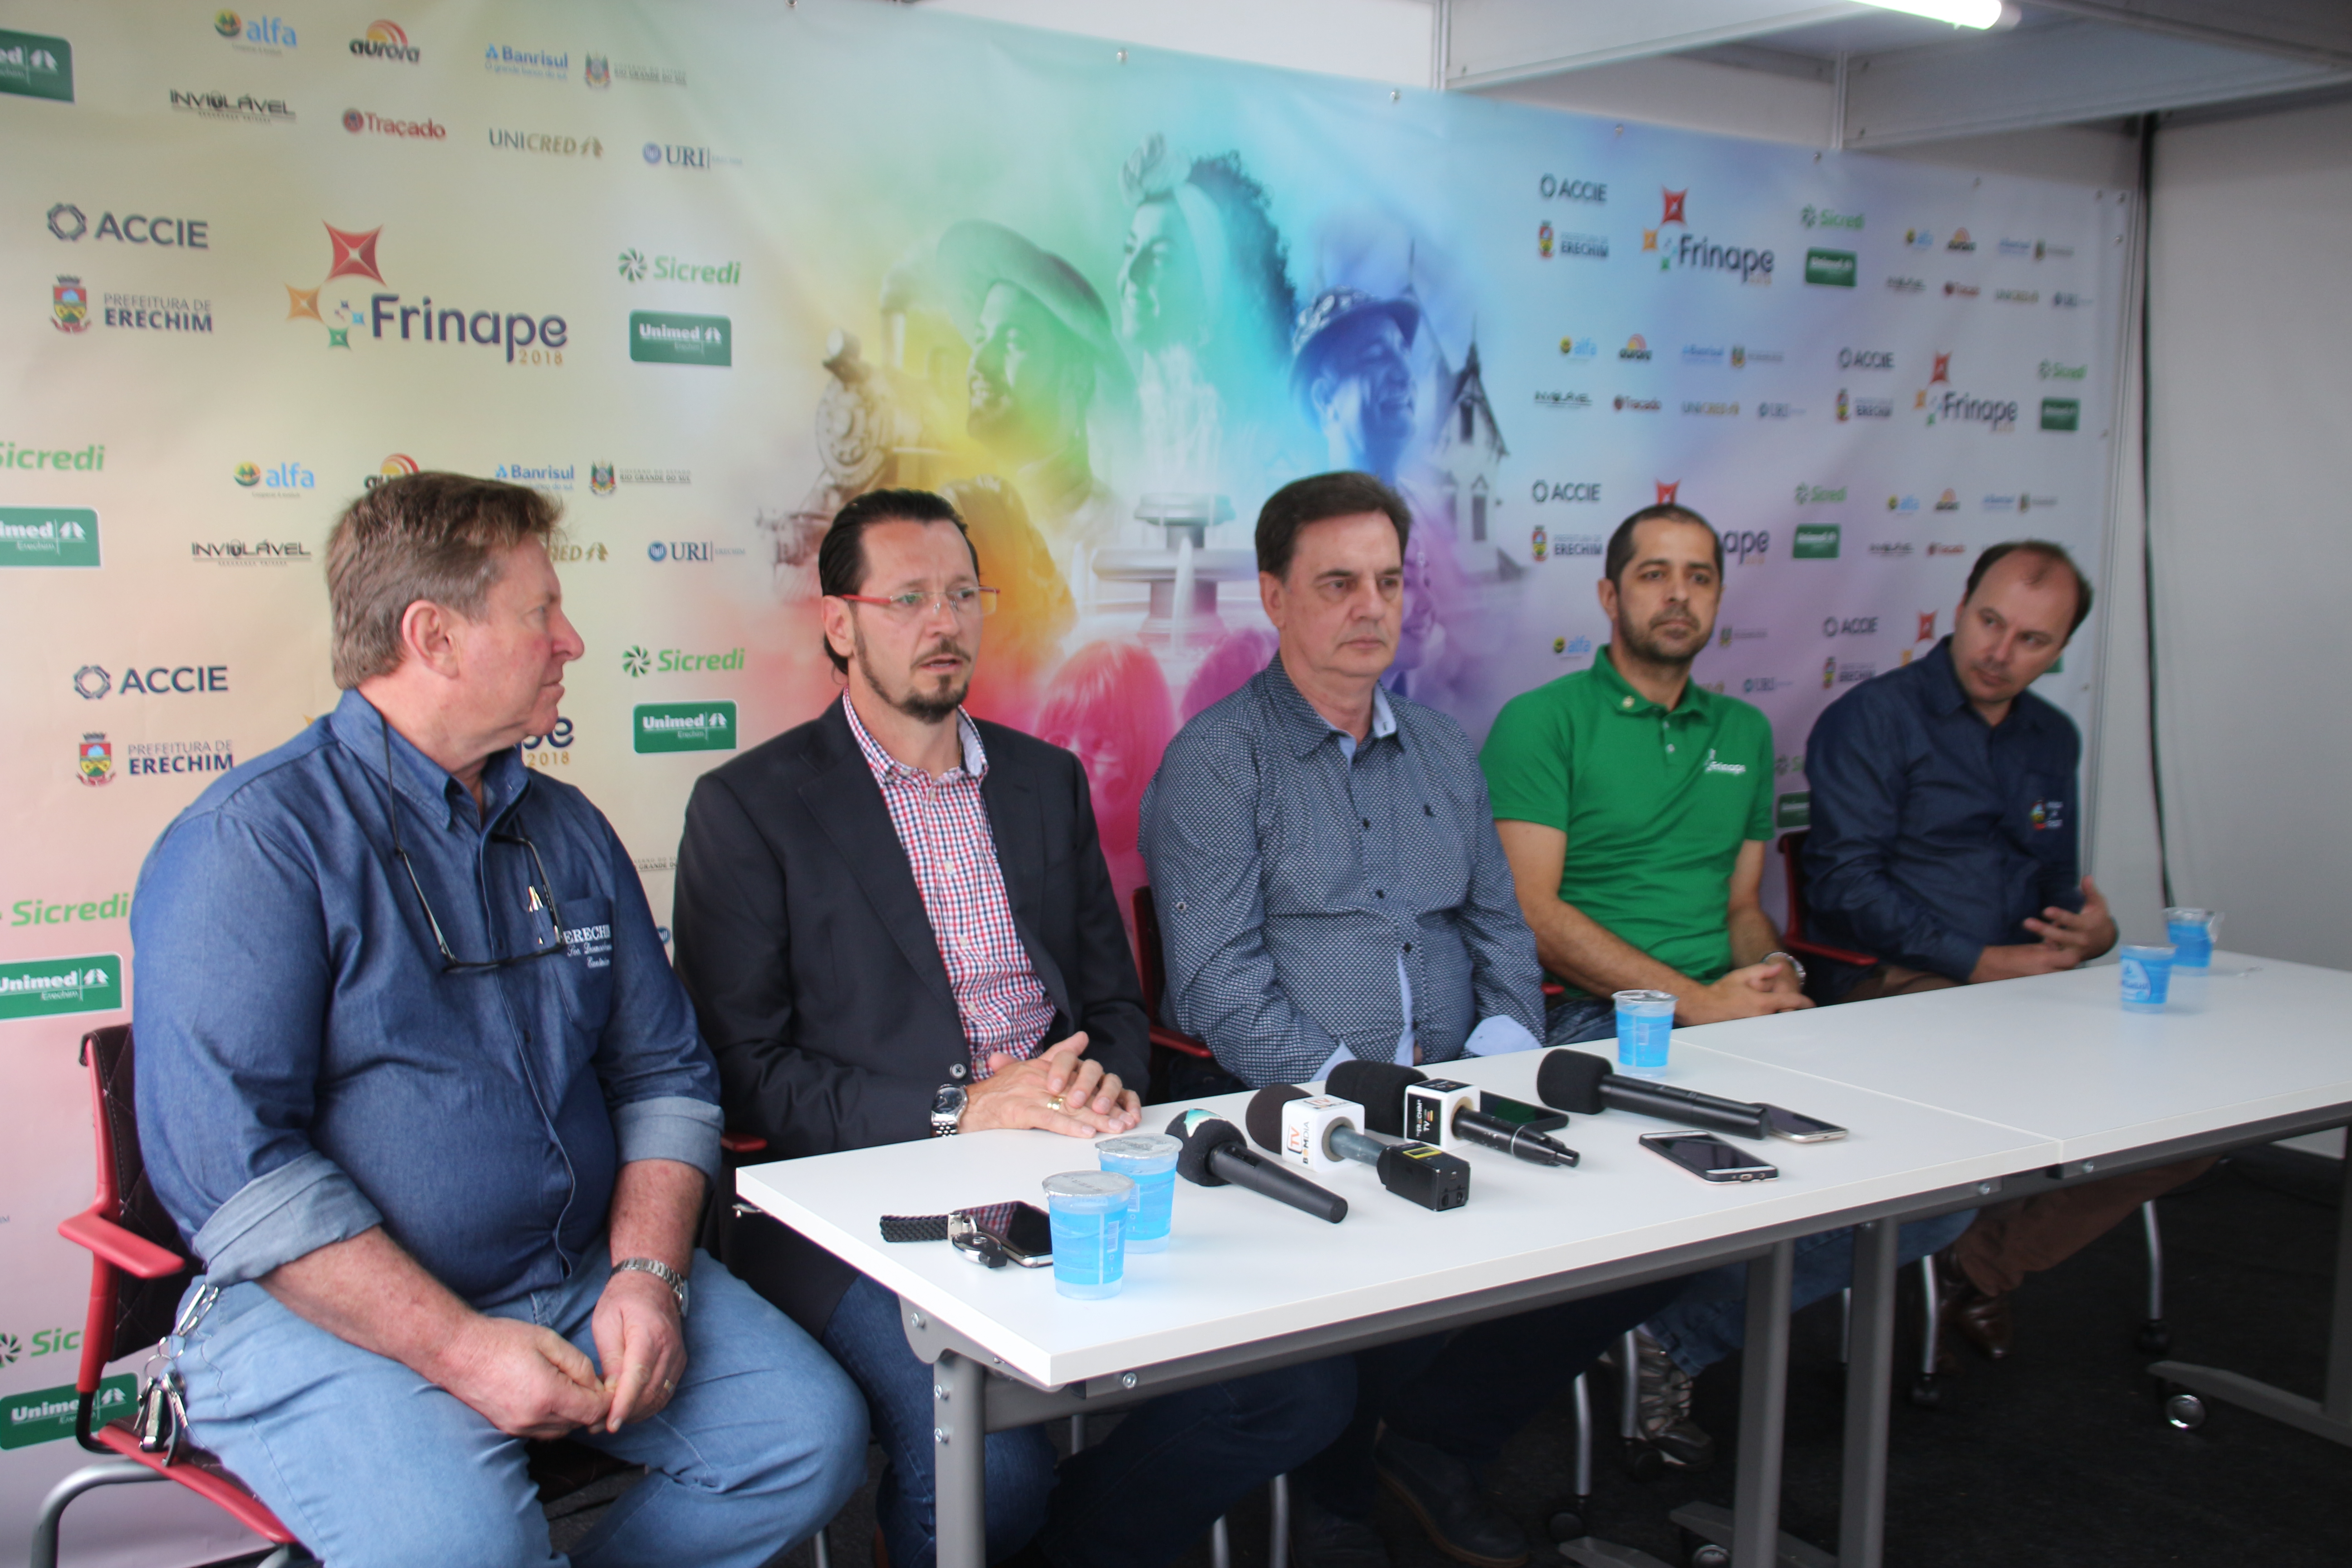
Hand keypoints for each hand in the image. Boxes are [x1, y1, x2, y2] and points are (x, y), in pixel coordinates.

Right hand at [435, 1314, 608, 1439]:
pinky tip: (550, 1395)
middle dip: (591, 1404)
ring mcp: (518, 1428)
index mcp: (547, 1396)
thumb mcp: (549, 1341)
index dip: (607, 1398)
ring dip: (573, 1413)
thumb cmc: (502, 1341)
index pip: (593, 1411)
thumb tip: (596, 1385)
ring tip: (569, 1385)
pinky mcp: (507, 1429)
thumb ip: (579, 1365)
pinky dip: (554, 1418)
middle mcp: (533, 1419)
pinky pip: (543, 1431)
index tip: (608, 1383)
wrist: (457, 1352)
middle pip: (580, 1423)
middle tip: (590, 1380)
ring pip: (562, 1430)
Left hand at [591, 1264, 688, 1431]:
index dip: (624, 1404)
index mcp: (649, 1334)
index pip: (638, 1377)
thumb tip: (611, 1391)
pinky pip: (665, 1393)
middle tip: (595, 1425)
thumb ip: (610, 1357)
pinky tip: (627, 1410)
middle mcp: (669, 1348)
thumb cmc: (623, 1299)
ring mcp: (677, 1357)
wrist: (652, 1283)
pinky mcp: (678, 1363)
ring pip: (659, 1397)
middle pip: (650, 1393)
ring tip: (608, 1420)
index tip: (609, 1424)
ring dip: (635, 1414)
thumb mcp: (606, 1322)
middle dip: (624, 1414)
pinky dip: (647, 1406)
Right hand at [959, 1035, 1139, 1135]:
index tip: (1120, 1101)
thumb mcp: (1029, 1065)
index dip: (1101, 1089)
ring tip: (1114, 1127)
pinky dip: (1070, 1126)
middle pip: (1079, 1093)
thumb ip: (1058, 1052)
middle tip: (1124, 1119)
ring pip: (1069, 1106)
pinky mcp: (1021, 1111)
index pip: (1078, 1076)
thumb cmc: (998, 1090)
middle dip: (1105, 1107)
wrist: (968, 1105)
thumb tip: (1082, 1037)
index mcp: (1043, 1068)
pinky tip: (1086, 1132)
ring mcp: (1030, 1094)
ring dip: (1095, 1119)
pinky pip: (1050, 1118)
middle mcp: (1039, 1078)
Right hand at [1680, 962, 1814, 1024]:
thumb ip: (1762, 970)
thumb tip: (1779, 968)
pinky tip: (1758, 1015)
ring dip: (1777, 1014)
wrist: (1705, 1008)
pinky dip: (1768, 1021)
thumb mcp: (1741, 975)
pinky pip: (1766, 1026)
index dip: (1804, 1002)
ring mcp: (1757, 1026)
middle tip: (1785, 1004)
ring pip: (1776, 1020)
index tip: (1811, 1004)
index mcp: (1763, 1002)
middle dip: (1788, 1008)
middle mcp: (1763, 1016)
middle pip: (1786, 1013)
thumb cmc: (1722, 991)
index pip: (1791, 1001)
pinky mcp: (1751, 1032)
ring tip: (1766, 1007)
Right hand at [1968, 942, 2077, 982]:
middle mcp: (2045, 974)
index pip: (2072, 958)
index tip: (2070, 948)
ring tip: (2053, 965)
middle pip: (2070, 970)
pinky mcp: (2038, 990)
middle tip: (2063, 956)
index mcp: (2043, 960)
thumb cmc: (2006, 956)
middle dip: (2069, 963)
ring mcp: (2042, 984)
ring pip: (2061, 978)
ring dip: (2061, 971)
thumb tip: (2059, 948)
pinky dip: (2052, 978)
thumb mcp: (2029, 947)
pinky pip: (2051, 984)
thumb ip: (2047, 948)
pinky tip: (2046, 972)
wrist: (1988, 968)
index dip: (2073, 952)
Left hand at [2022, 874, 2115, 964]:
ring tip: (2026, 931)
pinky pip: (2055, 956)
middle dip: (2043, 930)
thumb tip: (2087, 877)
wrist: (2104, 940)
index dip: (2059, 916)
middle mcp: (2080, 940)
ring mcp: (2074, 951)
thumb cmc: (2098, 918)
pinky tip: (2028, 945)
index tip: (2046, 911)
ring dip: (2040, 940)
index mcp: (2087, 926)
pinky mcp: (2068, 957)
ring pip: (2056, 947)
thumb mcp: (2098, 904)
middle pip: (2060, 936)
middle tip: (2026, 922)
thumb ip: (2090, 891)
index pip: (2071, 920)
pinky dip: (2044, 951)